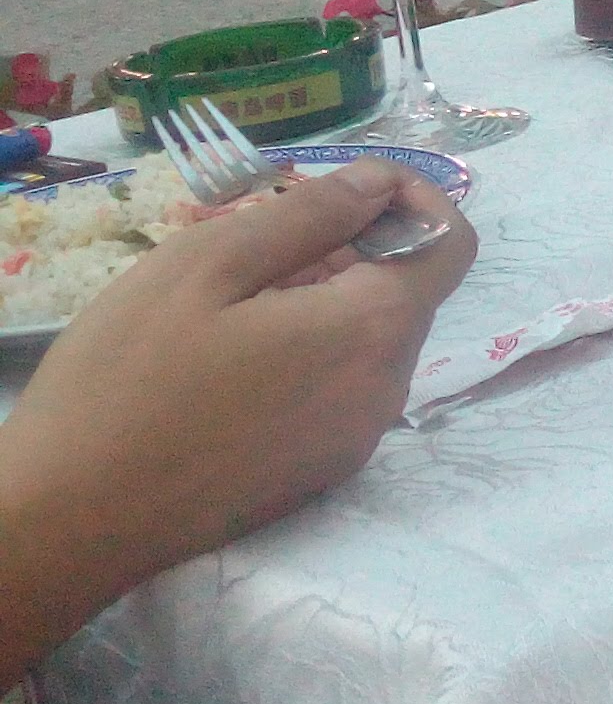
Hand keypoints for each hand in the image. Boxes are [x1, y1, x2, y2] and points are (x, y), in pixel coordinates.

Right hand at [0, 164, 475, 678]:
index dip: (412, 200)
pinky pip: (336, 389)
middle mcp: (387, 391)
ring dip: (317, 301)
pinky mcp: (318, 474)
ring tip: (221, 298)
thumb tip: (380, 183)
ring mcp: (355, 441)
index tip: (341, 187)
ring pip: (364, 341)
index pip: (451, 244)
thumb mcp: (207, 264)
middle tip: (247, 239)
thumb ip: (310, 215)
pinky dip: (303, 353)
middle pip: (401, 293)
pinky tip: (222, 357)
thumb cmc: (128, 377)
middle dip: (344, 250)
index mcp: (375, 331)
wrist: (70, 520)